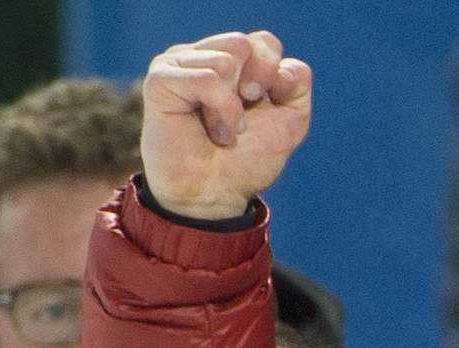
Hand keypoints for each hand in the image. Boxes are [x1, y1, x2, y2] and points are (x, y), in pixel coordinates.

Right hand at [142, 31, 310, 219]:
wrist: (217, 194)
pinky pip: (207, 78)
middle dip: (255, 86)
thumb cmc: (248, 159)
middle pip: (244, 44)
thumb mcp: (290, 121)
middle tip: (242, 118)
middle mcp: (202, 55)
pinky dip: (222, 110)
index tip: (265, 107)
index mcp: (232, 60)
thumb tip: (283, 67)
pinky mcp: (161, 78)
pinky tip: (213, 131)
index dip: (275, 76)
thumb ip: (297, 85)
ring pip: (226, 61)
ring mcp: (178, 63)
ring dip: (233, 107)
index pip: (264, 42)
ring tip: (222, 130)